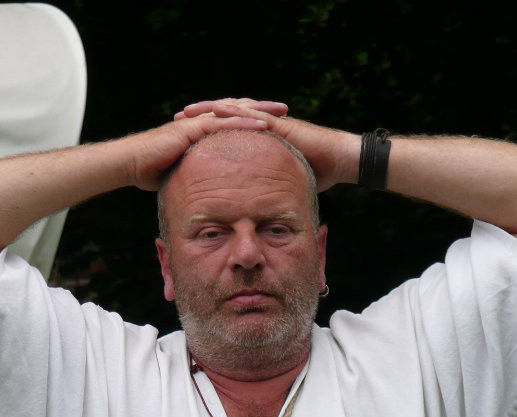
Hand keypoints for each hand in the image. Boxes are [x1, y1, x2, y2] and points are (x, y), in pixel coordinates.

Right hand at [124, 112, 268, 190]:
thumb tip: (207, 192)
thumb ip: (197, 176)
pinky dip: (244, 124)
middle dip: (262, 110)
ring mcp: (197, 122)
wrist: (131, 164)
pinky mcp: (193, 127)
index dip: (253, 122)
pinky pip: (223, 123)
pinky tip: (264, 126)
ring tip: (281, 114)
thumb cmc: (151, 172)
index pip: (232, 122)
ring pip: (235, 112)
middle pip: (238, 111)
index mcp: (201, 131)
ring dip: (259, 112)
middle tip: (286, 111)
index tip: (275, 124)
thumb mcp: (182, 173)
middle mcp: (201, 122)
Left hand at [175, 98, 359, 190]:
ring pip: (233, 111)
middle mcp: (261, 127)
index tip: (184, 135)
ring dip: (209, 110)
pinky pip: (252, 115)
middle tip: (177, 119)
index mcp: (259, 139)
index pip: (227, 131)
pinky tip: (215, 110)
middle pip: (225, 117)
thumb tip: (255, 206)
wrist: (340, 160)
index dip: (206, 132)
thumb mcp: (283, 180)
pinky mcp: (279, 123)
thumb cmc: (317, 171)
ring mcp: (270, 122)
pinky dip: (233, 112)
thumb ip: (268, 187)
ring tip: (187, 112)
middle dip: (200, 117)